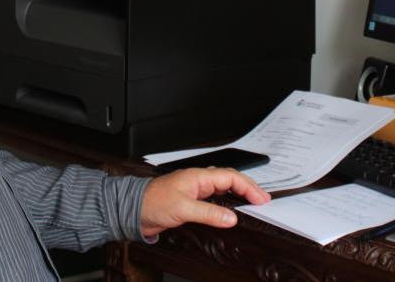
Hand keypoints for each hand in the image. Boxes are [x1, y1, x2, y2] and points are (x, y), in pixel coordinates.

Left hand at [139, 167, 270, 238]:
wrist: (132, 210)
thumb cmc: (152, 203)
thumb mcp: (183, 209)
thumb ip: (209, 213)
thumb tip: (231, 218)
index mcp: (198, 177)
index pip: (231, 177)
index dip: (249, 187)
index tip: (261, 199)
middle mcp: (198, 181)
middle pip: (230, 180)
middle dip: (248, 188)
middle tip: (262, 201)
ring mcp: (195, 191)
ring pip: (223, 188)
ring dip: (238, 194)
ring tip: (251, 203)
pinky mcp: (191, 202)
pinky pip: (215, 199)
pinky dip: (227, 203)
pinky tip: (230, 211)